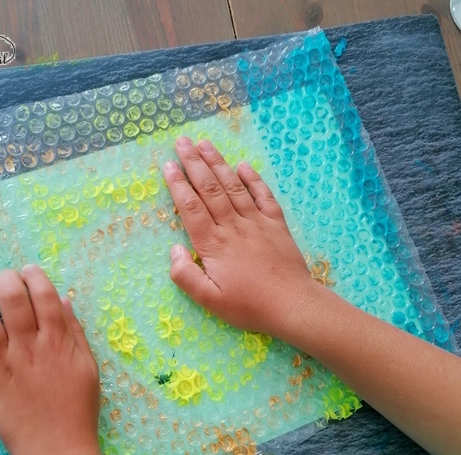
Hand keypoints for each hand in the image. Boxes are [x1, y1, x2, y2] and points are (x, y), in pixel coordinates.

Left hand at [0, 264, 99, 454]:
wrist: (56, 450)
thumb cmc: (78, 408)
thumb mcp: (88, 366)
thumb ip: (75, 332)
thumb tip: (64, 299)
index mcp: (57, 343)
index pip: (43, 296)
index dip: (35, 277)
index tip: (29, 270)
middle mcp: (28, 349)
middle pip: (11, 301)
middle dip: (6, 279)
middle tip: (5, 275)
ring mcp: (3, 365)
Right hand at [163, 136, 320, 341]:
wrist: (292, 304)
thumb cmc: (249, 306)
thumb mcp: (209, 300)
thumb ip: (185, 275)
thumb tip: (174, 250)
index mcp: (214, 244)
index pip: (191, 207)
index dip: (177, 185)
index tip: (167, 165)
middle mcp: (233, 226)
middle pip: (210, 189)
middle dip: (194, 163)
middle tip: (182, 141)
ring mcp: (257, 222)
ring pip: (233, 186)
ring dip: (218, 163)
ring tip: (205, 144)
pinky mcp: (276, 225)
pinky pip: (263, 196)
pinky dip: (253, 179)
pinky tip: (244, 166)